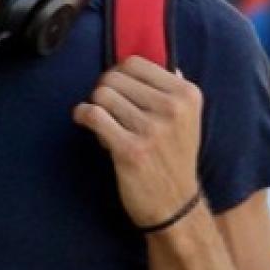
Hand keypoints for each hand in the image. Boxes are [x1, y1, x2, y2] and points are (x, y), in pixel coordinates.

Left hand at [72, 56, 203, 229]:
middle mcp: (172, 108)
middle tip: (107, 113)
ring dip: (95, 107)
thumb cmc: (173, 160)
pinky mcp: (130, 150)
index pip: (135, 63)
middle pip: (115, 78)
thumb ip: (167, 89)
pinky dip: (82, 115)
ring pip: (102, 95)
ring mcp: (152, 130)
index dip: (117, 75)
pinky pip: (94, 115)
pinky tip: (83, 121)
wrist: (175, 206)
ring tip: (105, 126)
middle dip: (104, 92)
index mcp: (187, 94)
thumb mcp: (185, 119)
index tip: (115, 93)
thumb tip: (137, 64)